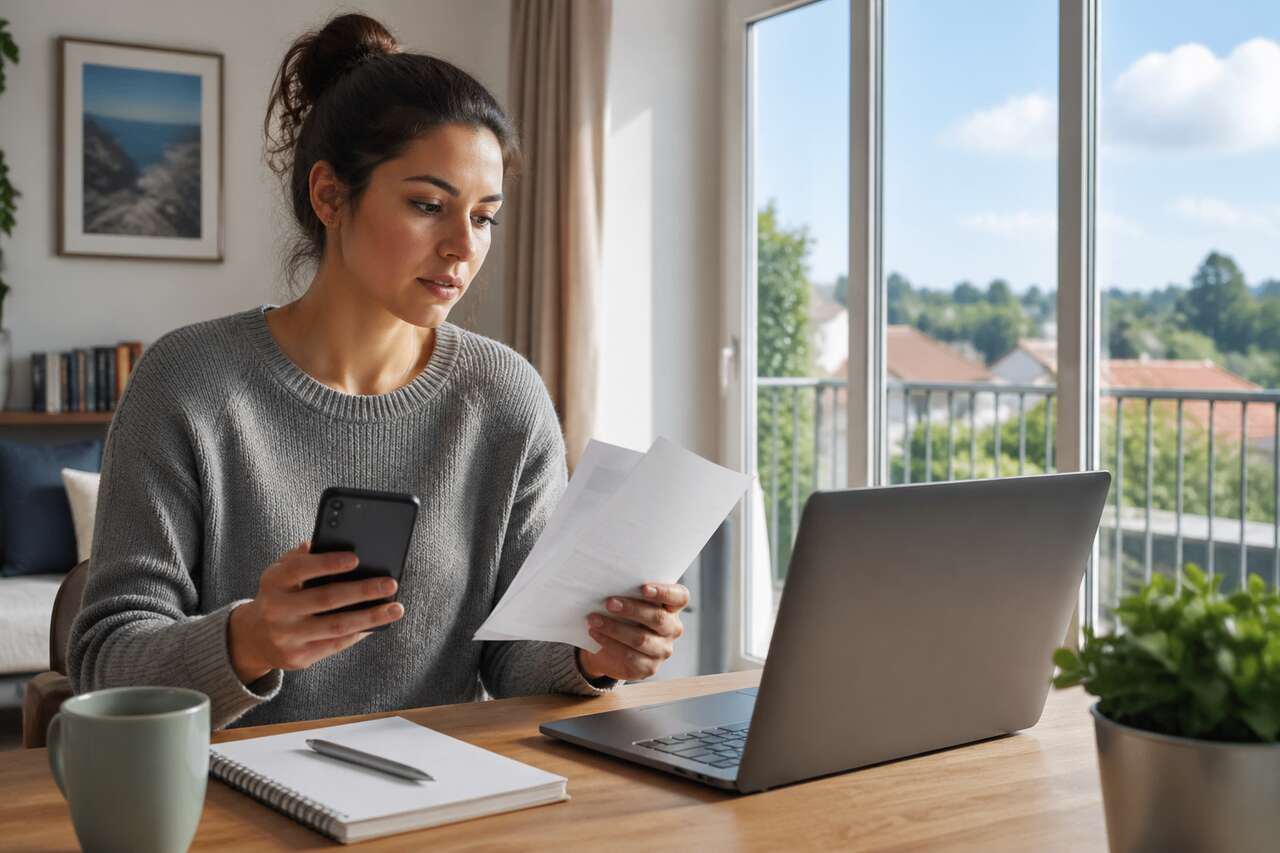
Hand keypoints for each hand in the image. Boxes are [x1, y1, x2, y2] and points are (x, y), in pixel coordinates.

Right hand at [227, 540, 404, 683]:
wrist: (254, 638)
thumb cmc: (281, 595)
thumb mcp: (282, 573)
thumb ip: (303, 556)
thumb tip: (333, 541)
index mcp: (273, 582)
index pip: (300, 569)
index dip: (328, 563)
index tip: (356, 558)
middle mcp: (277, 610)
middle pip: (326, 599)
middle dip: (362, 590)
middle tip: (390, 583)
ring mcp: (287, 637)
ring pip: (337, 626)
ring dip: (371, 617)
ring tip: (395, 608)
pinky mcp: (298, 658)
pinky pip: (336, 644)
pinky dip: (360, 632)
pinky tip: (378, 623)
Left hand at [577, 583, 688, 681]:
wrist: (610, 647)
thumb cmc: (622, 616)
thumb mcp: (628, 601)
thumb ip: (628, 592)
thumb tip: (609, 583)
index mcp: (672, 607)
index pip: (679, 597)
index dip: (664, 592)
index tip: (644, 588)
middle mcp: (673, 629)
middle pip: (658, 618)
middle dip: (632, 609)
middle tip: (609, 603)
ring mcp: (663, 650)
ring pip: (641, 639)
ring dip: (614, 628)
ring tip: (594, 619)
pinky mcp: (649, 667)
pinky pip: (630, 656)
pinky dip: (610, 643)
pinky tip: (596, 634)